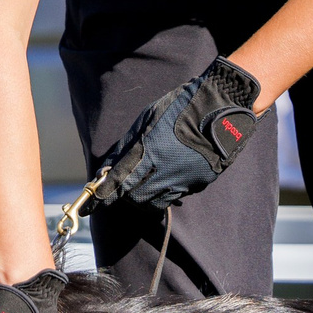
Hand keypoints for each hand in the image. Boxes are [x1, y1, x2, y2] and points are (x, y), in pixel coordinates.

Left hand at [94, 57, 260, 210]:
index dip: (103, 196)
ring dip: (143, 200)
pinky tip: (165, 181)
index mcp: (149, 151)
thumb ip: (127, 145)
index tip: (91, 206)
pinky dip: (164, 194)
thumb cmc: (180, 107)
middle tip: (120, 191)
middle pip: (135, 198)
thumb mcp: (148, 119)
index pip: (119, 182)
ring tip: (141, 188)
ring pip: (155, 203)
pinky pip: (175, 196)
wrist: (222, 108)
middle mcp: (165, 170)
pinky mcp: (198, 183)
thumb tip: (108, 166)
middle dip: (124, 198)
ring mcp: (184, 179)